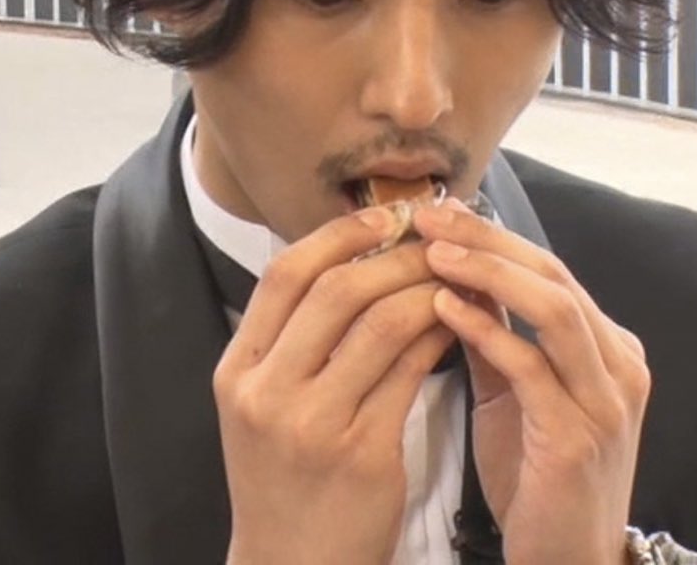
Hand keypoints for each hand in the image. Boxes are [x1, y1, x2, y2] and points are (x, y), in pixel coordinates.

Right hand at [214, 205, 458, 564]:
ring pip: (381, 324)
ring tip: (457, 276)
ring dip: (427, 289)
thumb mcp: (264, 408)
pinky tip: (459, 321)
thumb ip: (293, 342)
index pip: (285, 274)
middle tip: (436, 239)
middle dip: (395, 254)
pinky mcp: (364, 453)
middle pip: (337, 289)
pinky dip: (439, 335)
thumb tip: (356, 258)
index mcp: (238, 372)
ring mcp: (314, 425)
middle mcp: (267, 394)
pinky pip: (411, 371)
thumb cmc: (288, 481)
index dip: (339, 233)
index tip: (385, 214)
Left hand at [414, 198, 650, 564]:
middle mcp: (619, 366)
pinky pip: (533, 369)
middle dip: (489, 239)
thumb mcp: (516, 398)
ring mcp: (606, 401)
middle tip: (430, 215)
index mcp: (608, 349)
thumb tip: (451, 277)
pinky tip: (443, 310)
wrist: (568, 562)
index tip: (438, 212)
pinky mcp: (579, 437)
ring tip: (433, 252)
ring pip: (555, 310)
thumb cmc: (539, 483)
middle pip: (555, 276)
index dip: (494, 236)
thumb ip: (494, 340)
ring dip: (490, 273)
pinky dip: (488, 332)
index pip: (551, 270)